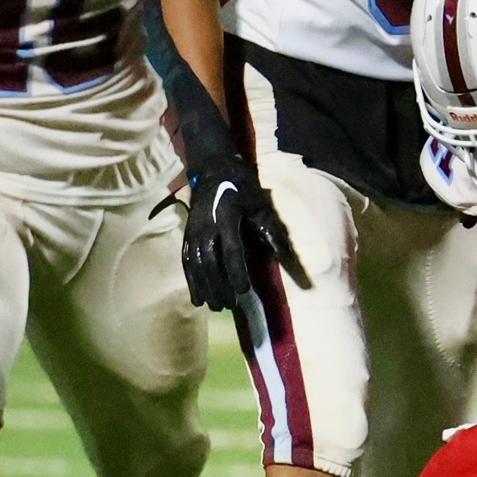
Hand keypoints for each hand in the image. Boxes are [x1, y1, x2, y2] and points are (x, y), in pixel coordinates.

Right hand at [183, 151, 303, 311]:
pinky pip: (186, 261)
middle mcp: (206, 225)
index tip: (244, 291)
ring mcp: (193, 230)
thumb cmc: (245, 190)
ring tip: (215, 306)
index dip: (236, 271)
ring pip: (196, 264)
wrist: (214, 170)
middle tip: (229, 306)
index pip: (232, 249)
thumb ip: (275, 236)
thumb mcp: (263, 208)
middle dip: (219, 285)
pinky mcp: (186, 235)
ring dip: (204, 287)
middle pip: (210, 261)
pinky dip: (191, 281)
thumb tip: (289, 259)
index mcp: (227, 216)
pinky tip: (197, 298)